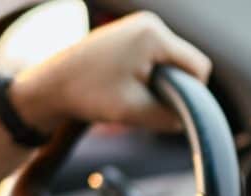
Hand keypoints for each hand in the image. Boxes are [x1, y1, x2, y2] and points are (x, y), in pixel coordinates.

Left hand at [11, 12, 211, 132]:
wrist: (51, 84)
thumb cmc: (89, 95)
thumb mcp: (136, 113)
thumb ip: (172, 117)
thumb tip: (189, 118)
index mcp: (154, 35)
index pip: (199, 67)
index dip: (192, 93)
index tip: (164, 106)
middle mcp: (150, 23)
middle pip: (186, 62)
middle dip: (174, 86)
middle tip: (142, 100)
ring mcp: (140, 25)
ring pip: (172, 61)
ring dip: (161, 82)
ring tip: (131, 92)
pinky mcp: (131, 33)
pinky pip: (158, 57)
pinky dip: (150, 75)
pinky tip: (127, 83)